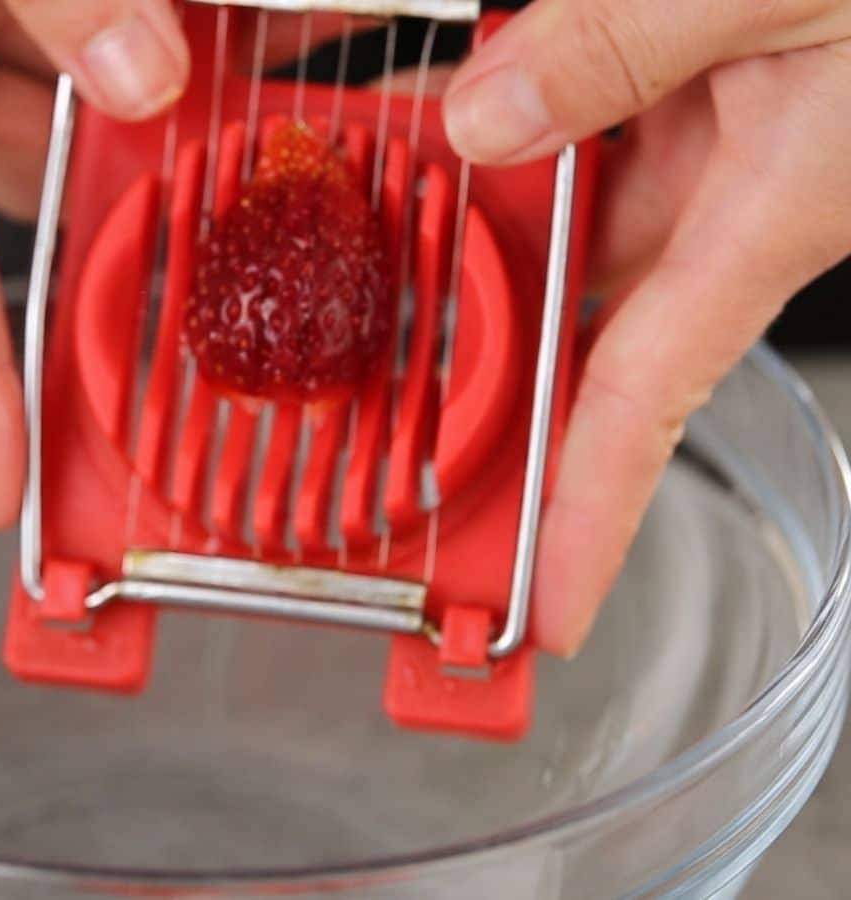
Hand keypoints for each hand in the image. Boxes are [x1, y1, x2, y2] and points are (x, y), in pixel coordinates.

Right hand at [0, 0, 190, 529]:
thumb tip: (151, 79)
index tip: (4, 493)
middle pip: (22, 188)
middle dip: (123, 210)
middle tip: (231, 226)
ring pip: (56, 108)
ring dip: (150, 111)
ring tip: (249, 100)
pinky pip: (65, 30)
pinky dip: (146, 32)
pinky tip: (225, 29)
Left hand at [440, 1, 850, 655]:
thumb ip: (618, 49)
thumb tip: (485, 119)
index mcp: (765, 219)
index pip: (644, 405)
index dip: (589, 518)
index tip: (542, 610)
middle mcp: (734, 200)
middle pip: (576, 308)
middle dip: (480, 331)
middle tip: (375, 356)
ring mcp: (720, 140)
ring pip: (571, 206)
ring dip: (484, 203)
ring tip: (378, 185)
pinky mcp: (708, 78)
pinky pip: (589, 117)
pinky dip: (521, 109)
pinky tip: (459, 90)